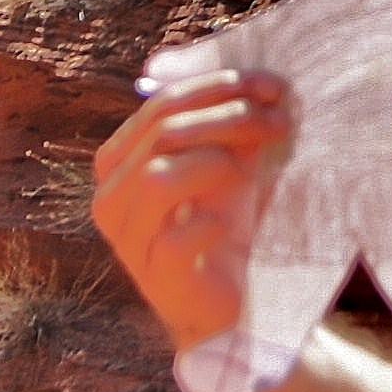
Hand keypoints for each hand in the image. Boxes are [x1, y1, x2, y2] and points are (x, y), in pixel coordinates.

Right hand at [93, 70, 291, 348]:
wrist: (234, 311)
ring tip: (250, 170)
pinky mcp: (157, 280)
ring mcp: (129, 241)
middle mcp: (111, 198)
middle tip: (279, 117)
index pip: (156, 106)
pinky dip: (209, 222)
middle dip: (225, 116)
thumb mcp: (225, 169)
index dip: (214, 87)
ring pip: (156, 176)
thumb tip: (262, 80)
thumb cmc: (227, 231)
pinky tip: (230, 224)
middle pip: (159, 133)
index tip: (270, 84)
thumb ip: (226, 128)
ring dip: (213, 162)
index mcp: (118, 164)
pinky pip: (176, 238)